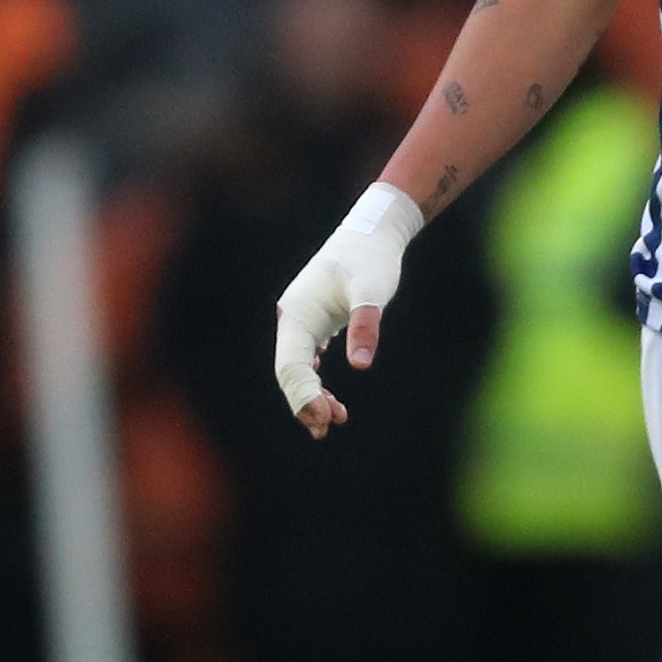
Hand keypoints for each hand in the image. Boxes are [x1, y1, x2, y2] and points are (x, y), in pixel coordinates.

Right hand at [272, 185, 419, 435]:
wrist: (371, 234)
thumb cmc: (370, 259)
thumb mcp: (372, 290)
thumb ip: (365, 324)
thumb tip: (361, 365)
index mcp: (297, 313)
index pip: (292, 365)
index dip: (304, 394)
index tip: (325, 417)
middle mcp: (293, 319)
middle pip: (290, 371)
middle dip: (306, 401)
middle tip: (328, 427)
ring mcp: (301, 321)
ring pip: (297, 367)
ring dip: (311, 395)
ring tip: (334, 419)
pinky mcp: (314, 323)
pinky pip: (306, 359)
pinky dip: (315, 381)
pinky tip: (328, 399)